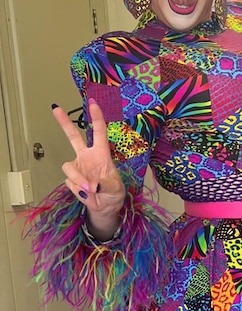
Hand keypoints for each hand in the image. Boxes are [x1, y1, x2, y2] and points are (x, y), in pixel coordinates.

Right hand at [53, 100, 125, 229]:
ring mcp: (77, 166)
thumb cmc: (114, 192)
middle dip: (64, 122)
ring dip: (78, 179)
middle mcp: (87, 156)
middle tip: (56, 108)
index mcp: (102, 152)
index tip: (92, 104)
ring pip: (68, 167)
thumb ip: (105, 185)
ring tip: (89, 188)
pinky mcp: (71, 178)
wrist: (105, 206)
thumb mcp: (116, 188)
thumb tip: (92, 184)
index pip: (99, 131)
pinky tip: (86, 192)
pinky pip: (69, 182)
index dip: (96, 117)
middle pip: (72, 136)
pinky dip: (78, 189)